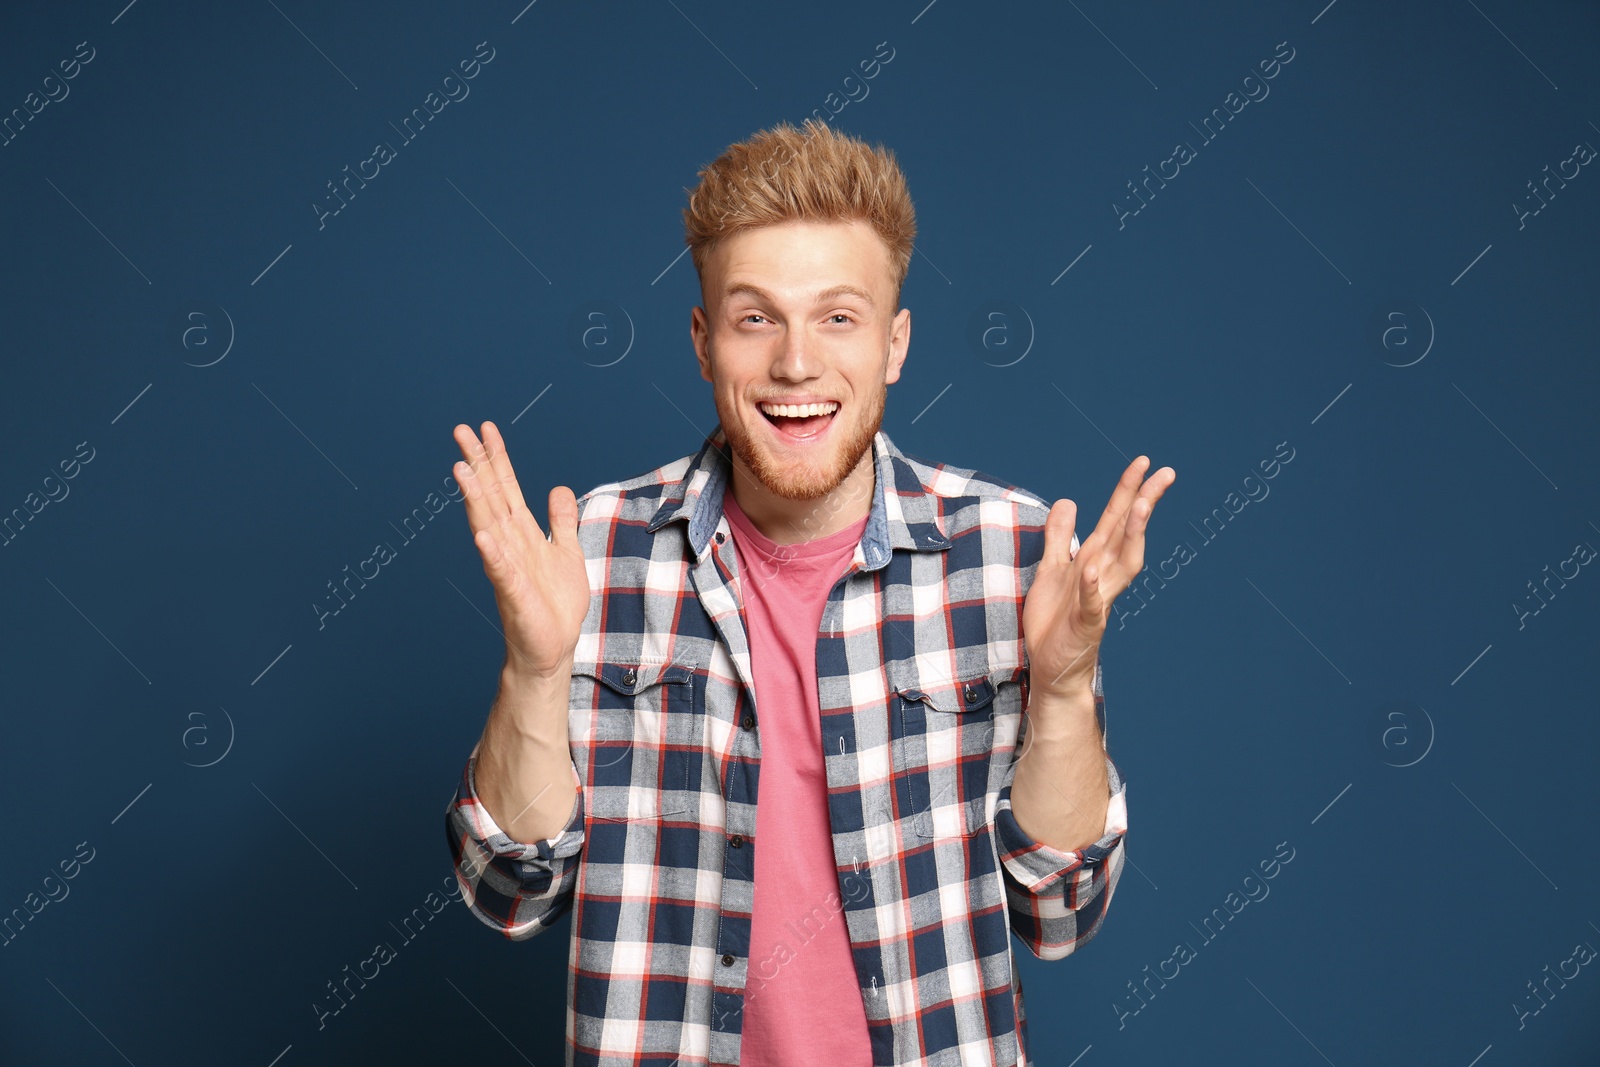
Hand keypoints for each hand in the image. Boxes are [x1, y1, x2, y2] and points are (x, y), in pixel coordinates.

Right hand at [452, 420, 589, 679]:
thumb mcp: (566, 551)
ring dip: (475, 498)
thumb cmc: (555, 603)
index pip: (506, 487)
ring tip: (461, 470)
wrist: (552, 648)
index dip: (496, 457)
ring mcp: (508, 568)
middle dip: (477, 464)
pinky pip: (500, 570)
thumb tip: (558, 488)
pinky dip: (492, 552)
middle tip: (460, 431)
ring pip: (488, 526)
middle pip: (491, 496)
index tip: (485, 427)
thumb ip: (561, 520)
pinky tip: (482, 535)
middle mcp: (509, 544)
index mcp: (522, 533)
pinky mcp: (514, 594)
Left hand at [1022, 455, 1174, 698]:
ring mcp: (1098, 599)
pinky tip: (1093, 568)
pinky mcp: (1085, 624)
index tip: (1143, 462)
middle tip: (1164, 473)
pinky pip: (1091, 602)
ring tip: (1139, 507)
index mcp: (1095, 560)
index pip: (1116, 520)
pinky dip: (1092, 586)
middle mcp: (1103, 576)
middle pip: (1127, 533)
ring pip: (1121, 563)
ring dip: (1131, 535)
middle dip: (1144, 502)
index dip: (1128, 491)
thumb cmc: (1055, 621)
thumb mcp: (1051, 569)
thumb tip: (1068, 501)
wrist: (1052, 667)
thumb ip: (1059, 536)